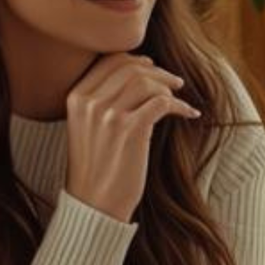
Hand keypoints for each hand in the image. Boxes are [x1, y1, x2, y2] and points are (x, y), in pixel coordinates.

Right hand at [64, 54, 199, 221]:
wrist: (94, 204)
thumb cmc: (96, 168)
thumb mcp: (87, 128)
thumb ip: (101, 102)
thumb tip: (137, 77)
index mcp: (75, 98)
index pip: (109, 61)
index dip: (136, 60)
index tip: (153, 68)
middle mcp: (89, 103)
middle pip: (130, 67)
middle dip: (158, 71)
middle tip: (175, 82)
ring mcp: (108, 115)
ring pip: (146, 81)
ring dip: (169, 87)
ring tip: (181, 98)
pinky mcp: (130, 130)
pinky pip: (162, 102)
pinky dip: (180, 105)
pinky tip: (188, 114)